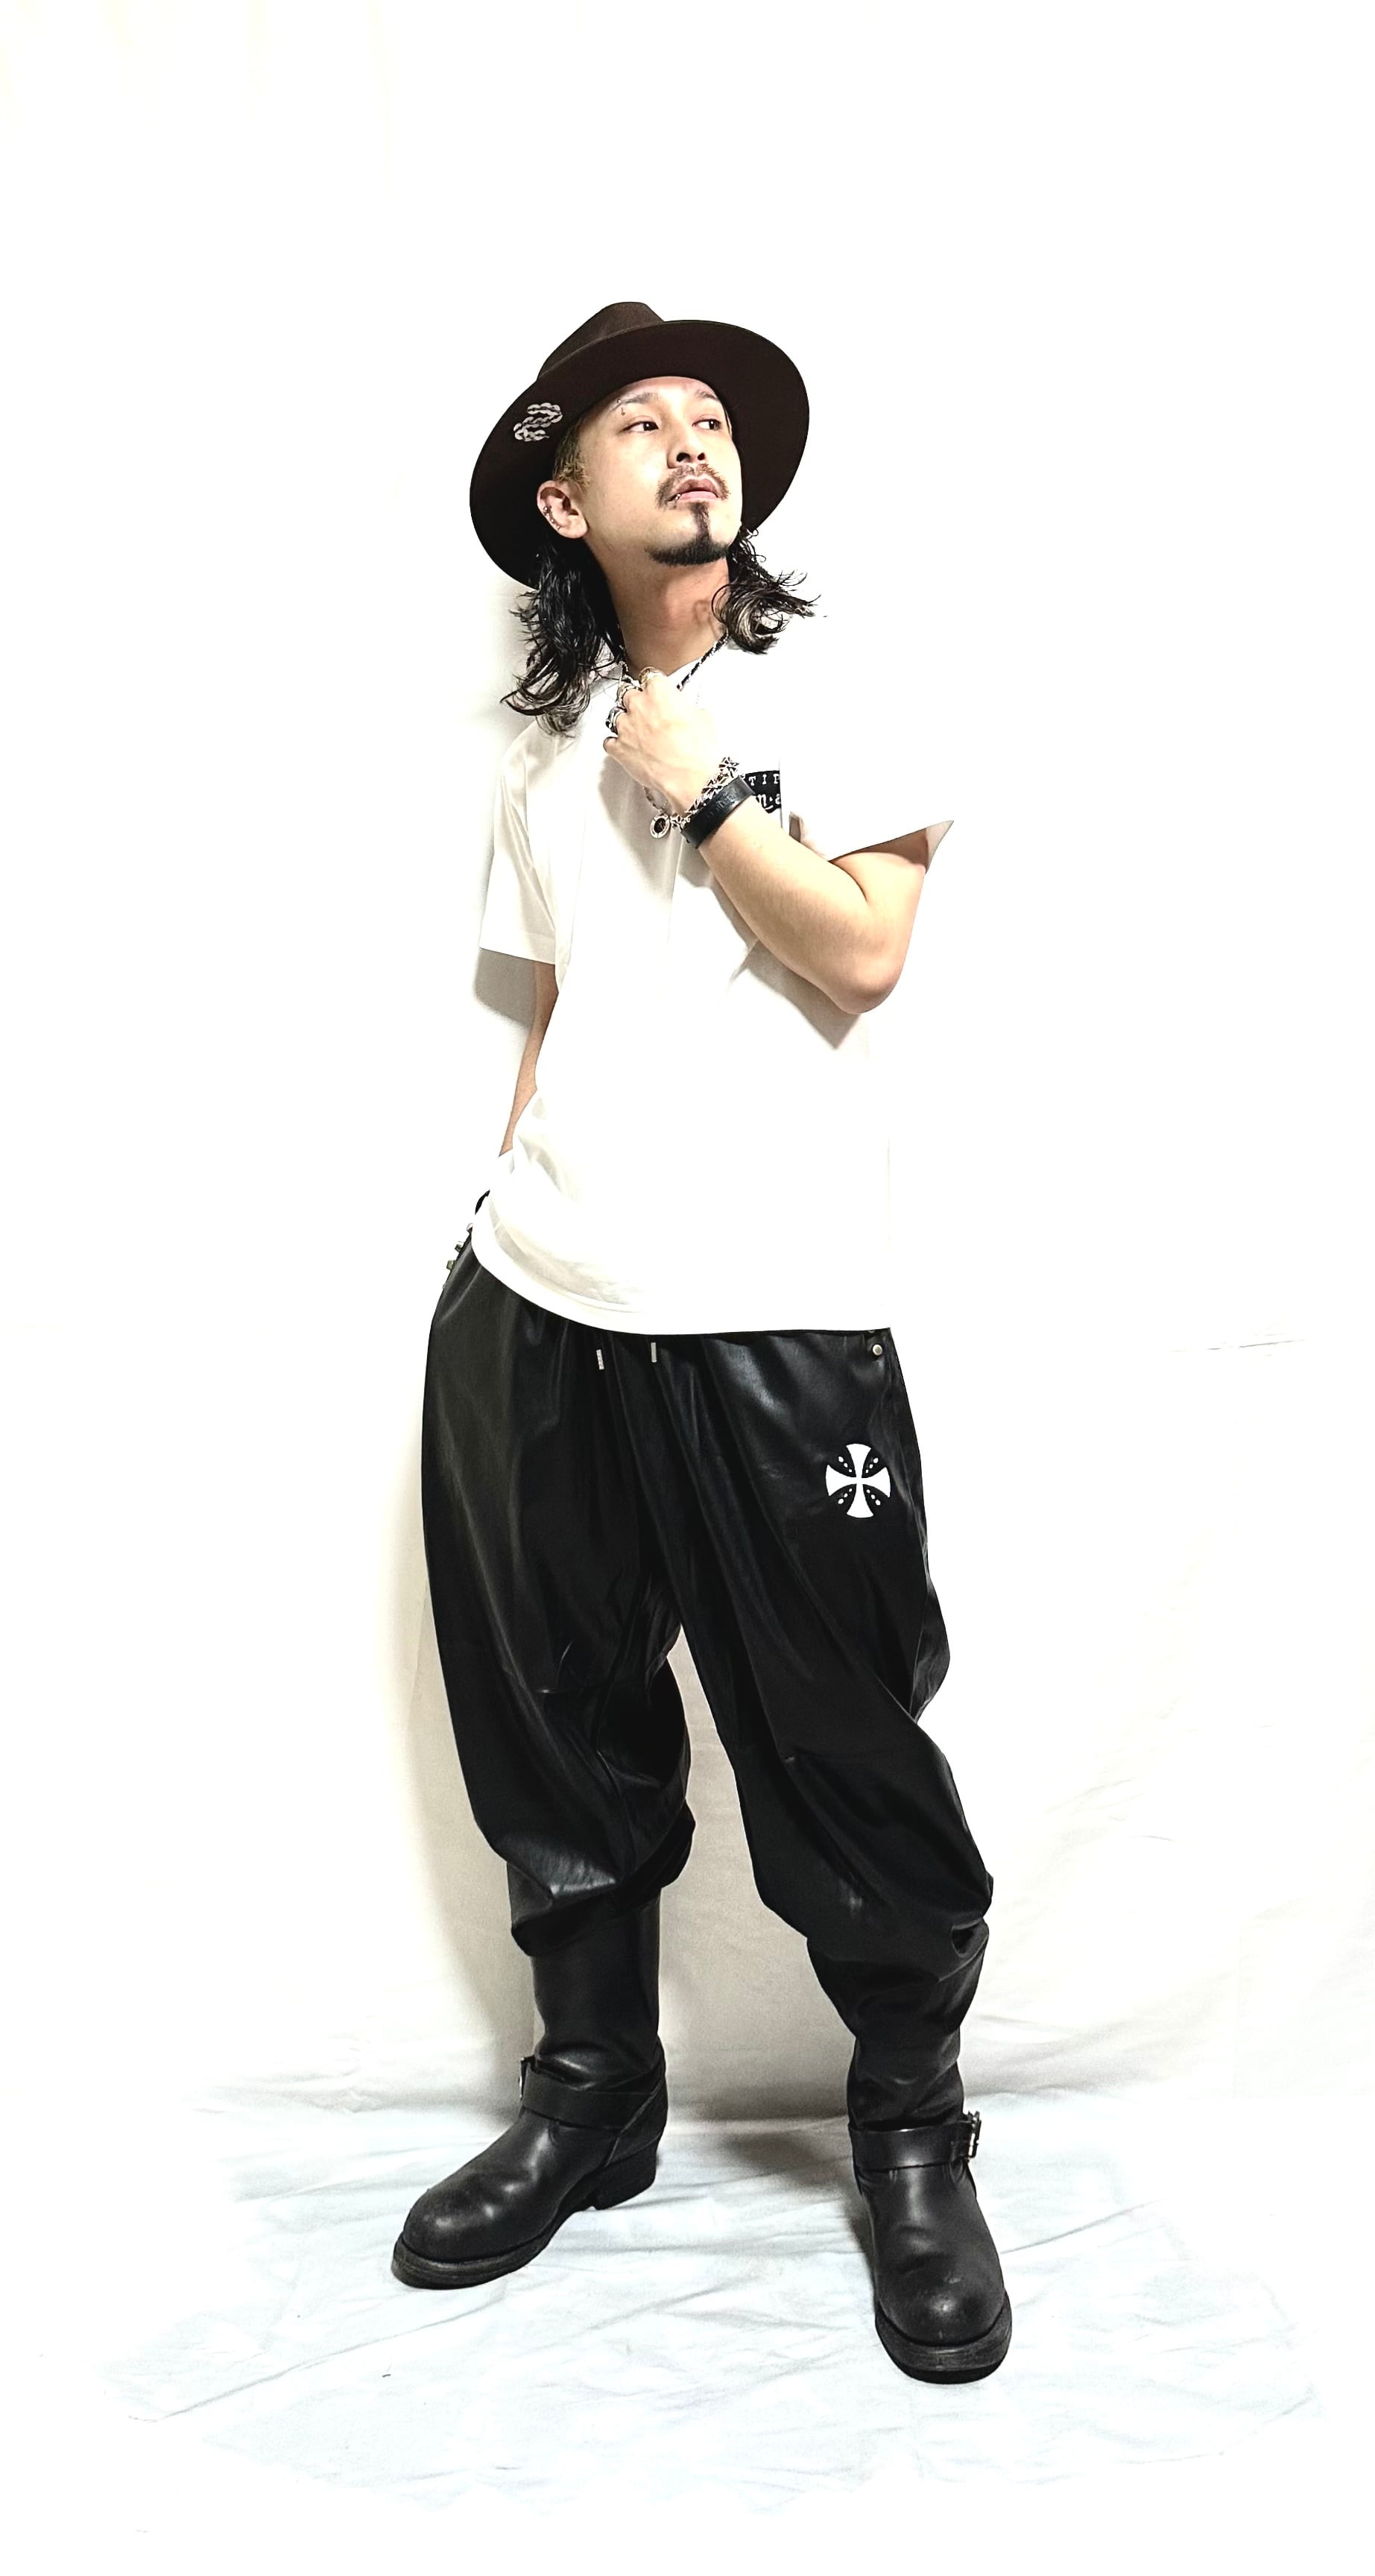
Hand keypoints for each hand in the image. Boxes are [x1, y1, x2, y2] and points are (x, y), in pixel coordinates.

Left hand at [602, 671, 720, 812]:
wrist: (689, 778)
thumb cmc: (697, 750)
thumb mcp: (703, 717)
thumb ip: (687, 708)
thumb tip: (687, 712)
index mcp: (658, 691)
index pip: (649, 677)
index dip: (654, 687)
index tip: (656, 691)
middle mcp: (638, 705)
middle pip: (628, 694)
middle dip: (637, 703)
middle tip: (648, 713)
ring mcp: (625, 727)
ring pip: (616, 716)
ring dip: (625, 722)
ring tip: (638, 732)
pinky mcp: (618, 749)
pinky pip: (609, 742)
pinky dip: (616, 744)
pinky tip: (627, 748)